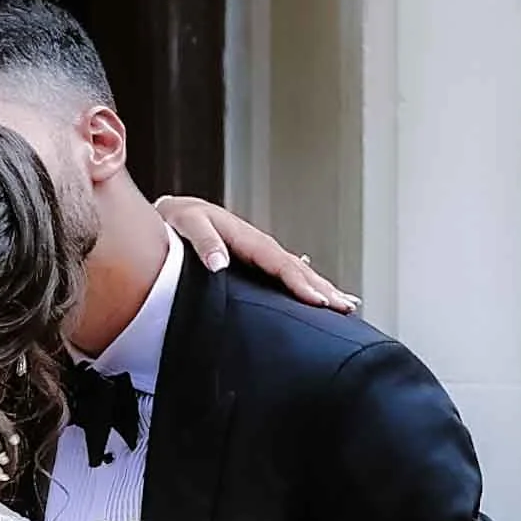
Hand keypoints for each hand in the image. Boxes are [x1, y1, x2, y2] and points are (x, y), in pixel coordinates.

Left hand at [153, 195, 357, 312]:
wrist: (173, 213)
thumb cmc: (178, 221)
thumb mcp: (187, 225)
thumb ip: (204, 243)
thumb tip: (219, 263)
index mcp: (247, 238)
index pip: (280, 264)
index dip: (300, 283)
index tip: (317, 301)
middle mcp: (259, 246)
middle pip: (298, 268)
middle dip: (323, 288)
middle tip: (346, 308)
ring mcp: (260, 253)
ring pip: (298, 271)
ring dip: (322, 287)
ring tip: (346, 305)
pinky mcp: (256, 262)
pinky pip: (287, 273)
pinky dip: (306, 284)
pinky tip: (318, 296)